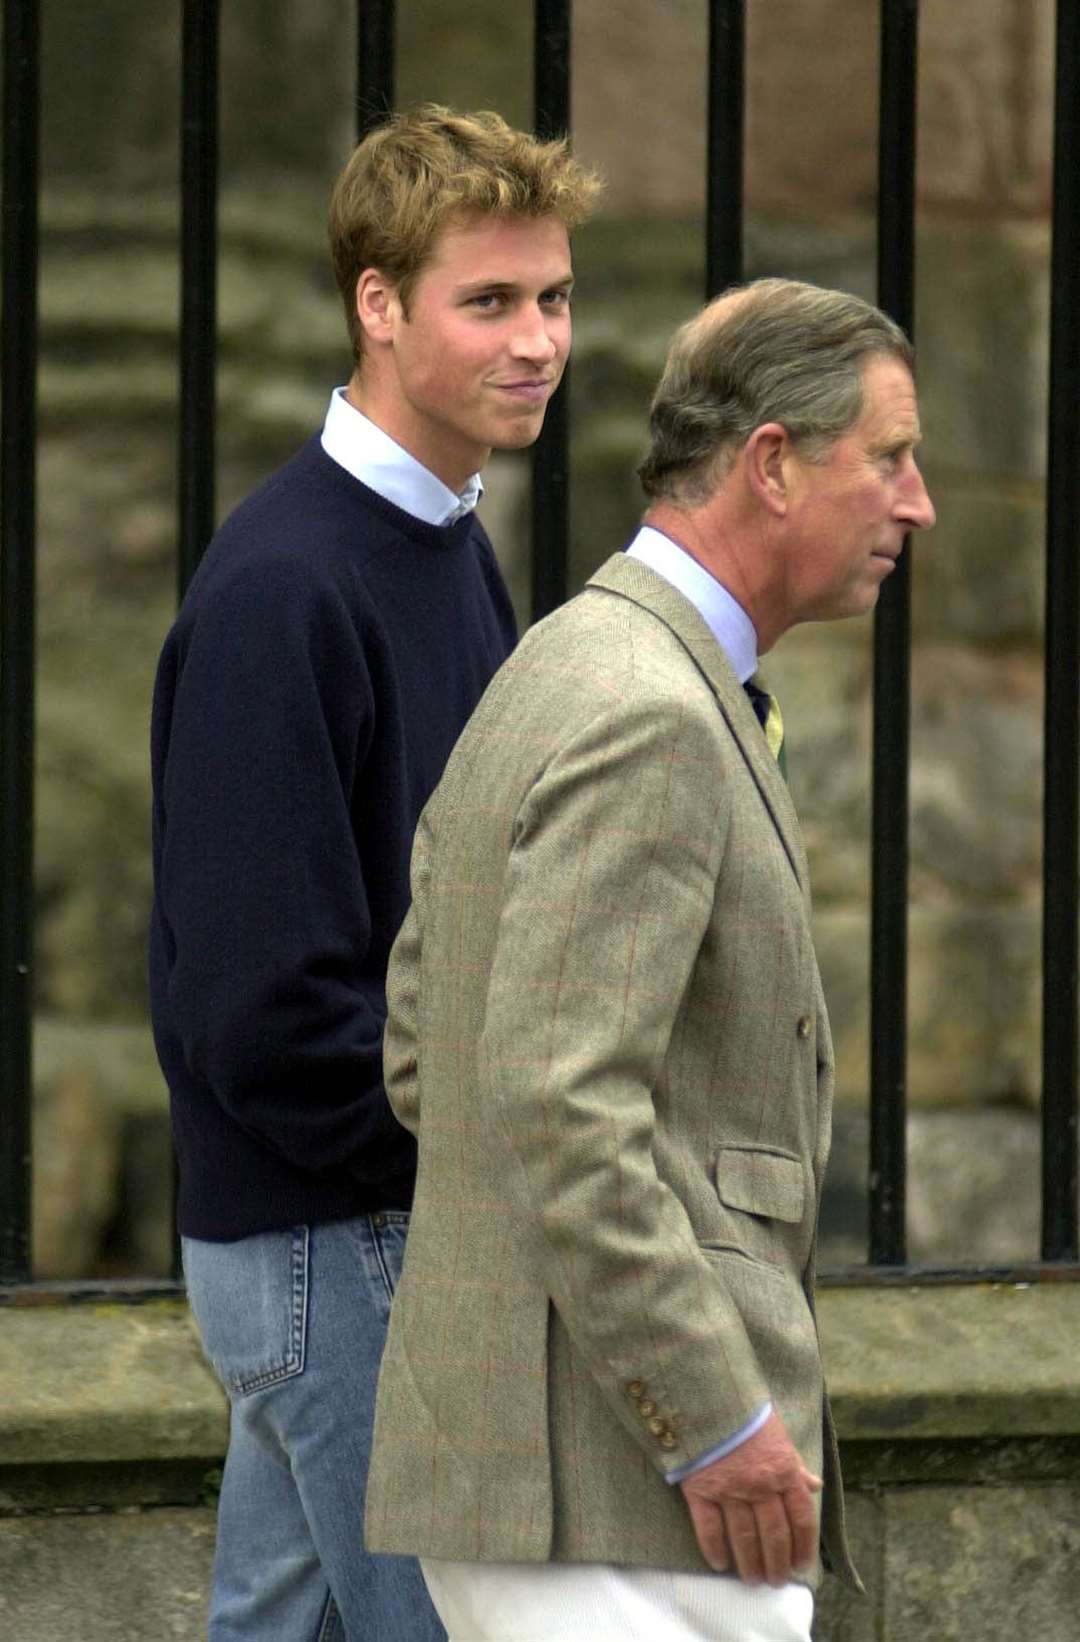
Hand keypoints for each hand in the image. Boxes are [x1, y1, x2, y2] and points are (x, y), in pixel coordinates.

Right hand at [679, 1410, 821, 1586]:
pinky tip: (720, 1564)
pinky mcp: (700, 1490)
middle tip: (776, 1582)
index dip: (804, 1546)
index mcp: (783, 1470)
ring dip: (751, 1564)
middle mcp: (760, 1485)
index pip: (801, 1518)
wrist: (704, 1391)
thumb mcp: (778, 1432)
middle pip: (774, 1535)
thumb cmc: (744, 1410)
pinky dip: (714, 1549)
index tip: (802, 1565)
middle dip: (778, 1563)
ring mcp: (729, 1490)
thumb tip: (815, 1485)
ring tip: (753, 1581)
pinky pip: (709, 1528)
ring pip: (745, 1538)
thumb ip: (795, 1463)